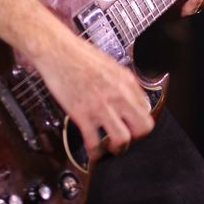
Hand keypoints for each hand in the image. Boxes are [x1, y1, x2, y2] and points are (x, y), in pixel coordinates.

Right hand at [31, 31, 153, 160]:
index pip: (146, 110)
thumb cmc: (79, 54)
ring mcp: (100, 106)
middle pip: (142, 128)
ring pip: (122, 139)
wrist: (57, 50)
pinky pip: (94, 143)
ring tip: (111, 147)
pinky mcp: (82, 115)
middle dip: (136, 137)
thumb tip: (132, 98)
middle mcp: (118, 95)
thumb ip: (123, 82)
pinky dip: (94, 152)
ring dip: (117, 148)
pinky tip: (92, 151)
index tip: (132, 124)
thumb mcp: (110, 64)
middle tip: (127, 137)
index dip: (139, 120)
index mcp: (126, 81)